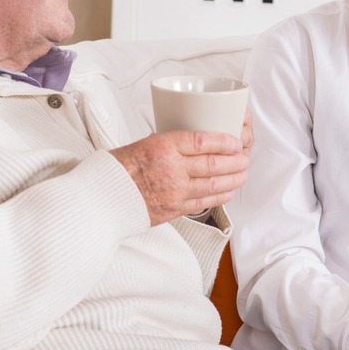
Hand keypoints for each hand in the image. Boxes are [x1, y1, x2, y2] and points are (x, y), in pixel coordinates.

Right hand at [111, 126, 247, 225]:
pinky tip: (228, 192)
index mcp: (163, 146)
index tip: (235, 142)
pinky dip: (220, 197)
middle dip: (234, 162)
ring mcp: (174, 191)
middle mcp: (171, 168)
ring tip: (242, 174)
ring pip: (213, 184)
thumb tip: (196, 144)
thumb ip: (171, 145)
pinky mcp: (174, 208)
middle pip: (213, 164)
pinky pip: (204, 202)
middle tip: (244, 159)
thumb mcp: (145, 144)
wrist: (104, 196)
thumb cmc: (121, 168)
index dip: (224, 142)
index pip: (202, 141)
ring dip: (233, 180)